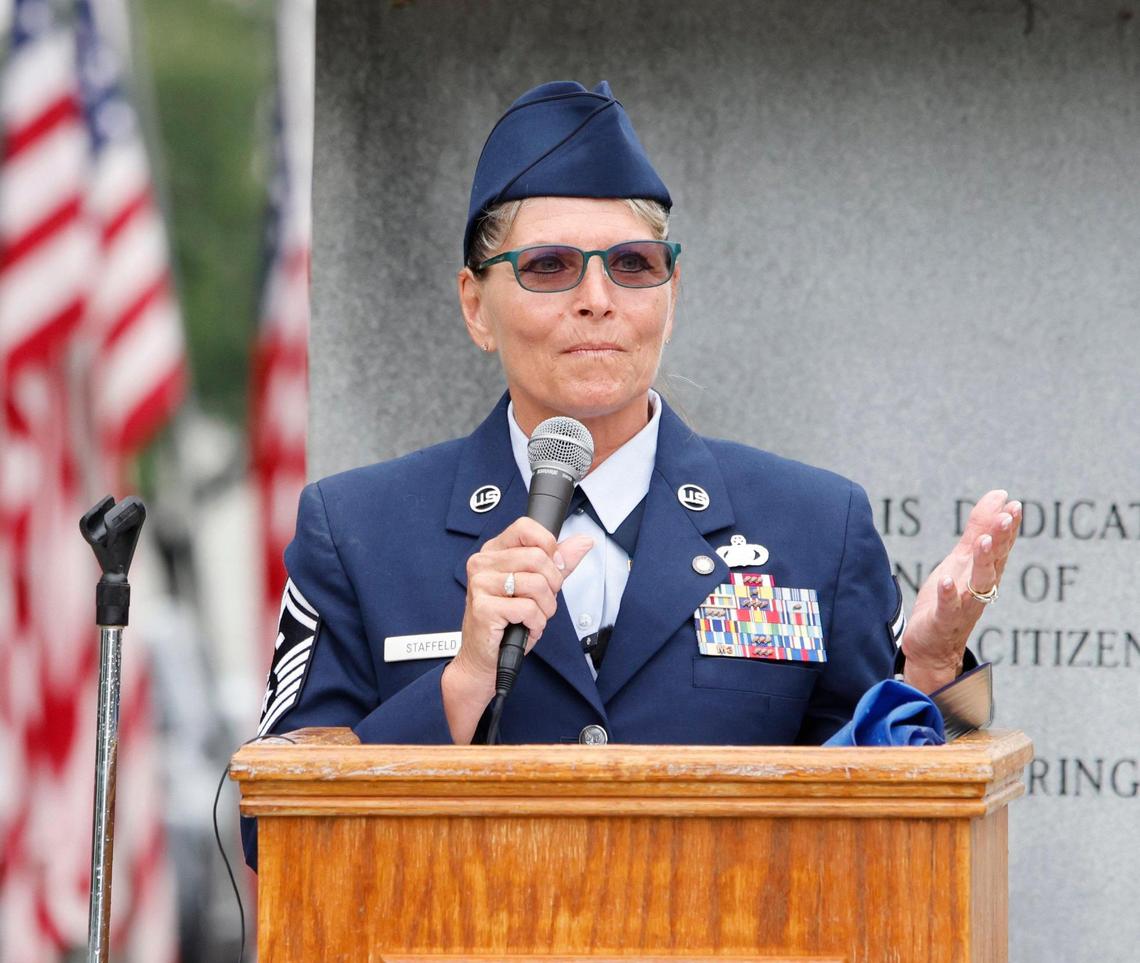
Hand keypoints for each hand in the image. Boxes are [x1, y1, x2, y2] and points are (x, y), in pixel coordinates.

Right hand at [442, 517, 592, 741]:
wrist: (485, 658)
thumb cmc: (508, 621)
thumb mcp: (537, 587)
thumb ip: (560, 562)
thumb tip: (584, 541)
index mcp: (494, 552)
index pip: (526, 528)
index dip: (549, 548)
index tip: (551, 569)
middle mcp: (482, 563)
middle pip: (537, 557)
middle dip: (552, 585)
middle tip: (542, 601)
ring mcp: (480, 584)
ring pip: (536, 583)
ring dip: (546, 607)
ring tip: (533, 616)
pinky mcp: (483, 608)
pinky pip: (528, 608)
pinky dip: (536, 623)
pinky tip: (526, 627)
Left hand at [902, 490, 1020, 692]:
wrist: (933, 645)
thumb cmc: (951, 597)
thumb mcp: (963, 559)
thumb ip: (979, 528)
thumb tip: (1000, 495)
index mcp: (985, 571)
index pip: (1002, 546)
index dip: (1008, 527)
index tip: (1014, 505)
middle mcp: (980, 588)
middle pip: (995, 561)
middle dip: (1001, 539)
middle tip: (1006, 517)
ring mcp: (964, 605)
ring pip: (979, 583)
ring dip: (983, 562)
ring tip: (983, 541)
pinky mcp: (944, 620)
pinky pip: (948, 607)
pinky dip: (948, 594)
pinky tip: (945, 580)